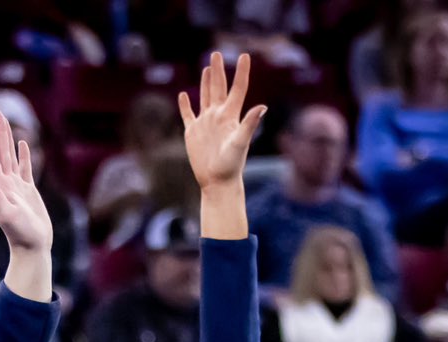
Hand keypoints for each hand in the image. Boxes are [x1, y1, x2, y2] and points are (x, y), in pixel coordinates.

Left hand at [0, 111, 52, 256]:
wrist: (33, 247)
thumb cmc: (20, 234)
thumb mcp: (7, 214)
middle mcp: (5, 183)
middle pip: (0, 152)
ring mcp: (16, 186)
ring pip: (11, 156)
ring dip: (8, 139)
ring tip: (6, 122)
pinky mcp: (28, 191)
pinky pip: (25, 168)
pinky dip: (24, 155)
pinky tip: (23, 144)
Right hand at [180, 51, 266, 191]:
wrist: (216, 182)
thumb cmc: (231, 166)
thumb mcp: (240, 143)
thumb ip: (250, 123)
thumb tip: (263, 106)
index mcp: (230, 116)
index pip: (237, 88)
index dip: (241, 72)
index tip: (245, 55)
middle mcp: (218, 116)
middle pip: (218, 87)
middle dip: (218, 70)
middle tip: (216, 54)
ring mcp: (205, 123)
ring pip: (205, 97)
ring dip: (206, 82)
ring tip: (207, 68)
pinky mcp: (192, 132)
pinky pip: (188, 114)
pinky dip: (185, 105)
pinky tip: (184, 95)